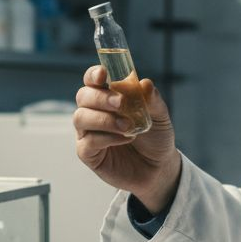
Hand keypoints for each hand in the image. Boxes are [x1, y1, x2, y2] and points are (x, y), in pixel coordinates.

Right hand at [73, 64, 180, 211]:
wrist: (159, 167)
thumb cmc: (155, 137)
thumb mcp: (160, 116)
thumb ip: (152, 100)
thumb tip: (144, 84)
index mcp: (108, 96)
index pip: (92, 80)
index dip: (94, 74)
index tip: (103, 75)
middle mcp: (94, 111)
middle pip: (83, 96)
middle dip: (101, 97)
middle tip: (121, 103)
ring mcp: (88, 132)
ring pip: (80, 118)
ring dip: (104, 119)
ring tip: (127, 126)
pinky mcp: (88, 153)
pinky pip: (87, 142)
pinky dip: (106, 138)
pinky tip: (124, 139)